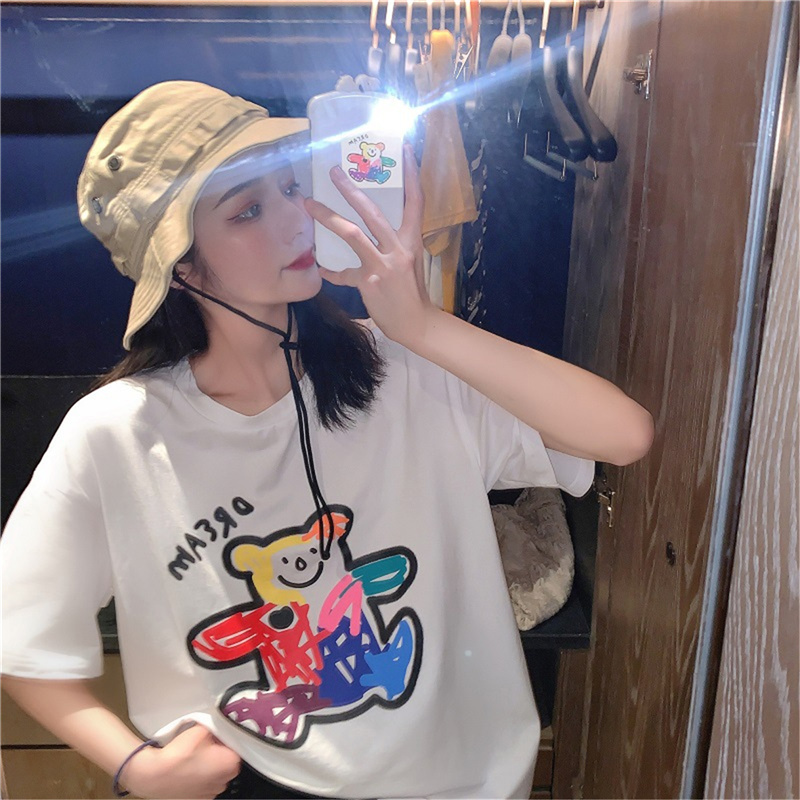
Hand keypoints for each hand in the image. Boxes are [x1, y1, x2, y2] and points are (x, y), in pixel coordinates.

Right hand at [121, 725, 240, 798]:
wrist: (154, 776)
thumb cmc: (178, 755)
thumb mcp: (201, 729)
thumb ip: (216, 726)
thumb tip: (219, 727)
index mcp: (231, 763)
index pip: (236, 744)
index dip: (225, 737)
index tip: (216, 733)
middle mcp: (225, 781)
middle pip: (227, 759)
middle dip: (219, 751)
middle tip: (204, 743)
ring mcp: (212, 793)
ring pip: (216, 772)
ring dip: (209, 765)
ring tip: (193, 757)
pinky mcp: (199, 799)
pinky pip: (205, 783)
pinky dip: (200, 776)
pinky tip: (188, 769)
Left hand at [304, 143, 439, 349]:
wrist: (416, 323)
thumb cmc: (410, 292)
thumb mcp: (406, 263)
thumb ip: (389, 247)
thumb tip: (367, 234)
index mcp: (412, 239)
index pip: (415, 200)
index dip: (411, 174)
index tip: (404, 149)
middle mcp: (400, 247)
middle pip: (374, 211)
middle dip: (351, 190)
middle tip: (333, 172)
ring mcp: (384, 264)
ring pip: (353, 233)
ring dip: (329, 217)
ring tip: (309, 204)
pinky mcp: (370, 280)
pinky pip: (343, 272)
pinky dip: (331, 270)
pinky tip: (321, 267)